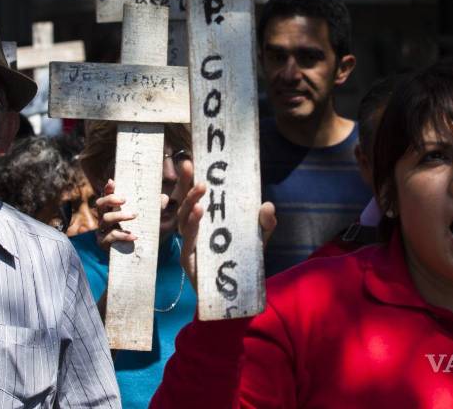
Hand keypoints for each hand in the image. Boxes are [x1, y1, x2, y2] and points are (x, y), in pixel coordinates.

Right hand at [93, 178, 172, 251]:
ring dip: (120, 215)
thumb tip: (164, 197)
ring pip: (105, 219)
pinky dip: (123, 235)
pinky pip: (111, 236)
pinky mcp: (103, 242)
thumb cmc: (137, 230)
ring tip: (134, 215)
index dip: (107, 188)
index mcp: (111, 208)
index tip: (113, 182)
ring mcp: (102, 230)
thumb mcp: (146, 218)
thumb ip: (153, 207)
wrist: (133, 253)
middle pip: (100, 204)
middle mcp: (104, 216)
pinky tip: (134, 236)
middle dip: (110, 199)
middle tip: (124, 199)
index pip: (106, 195)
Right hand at [176, 159, 276, 291]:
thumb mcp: (258, 238)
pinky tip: (198, 212)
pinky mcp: (189, 260)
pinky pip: (189, 240)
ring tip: (200, 189)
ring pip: (184, 220)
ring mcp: (190, 245)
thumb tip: (267, 205)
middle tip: (190, 166)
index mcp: (206, 221)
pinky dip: (193, 225)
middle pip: (185, 204)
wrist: (239, 293)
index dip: (189, 179)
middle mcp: (194, 231)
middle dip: (186, 185)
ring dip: (190, 202)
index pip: (195, 196)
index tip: (190, 160)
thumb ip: (265, 223)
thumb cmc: (242, 261)